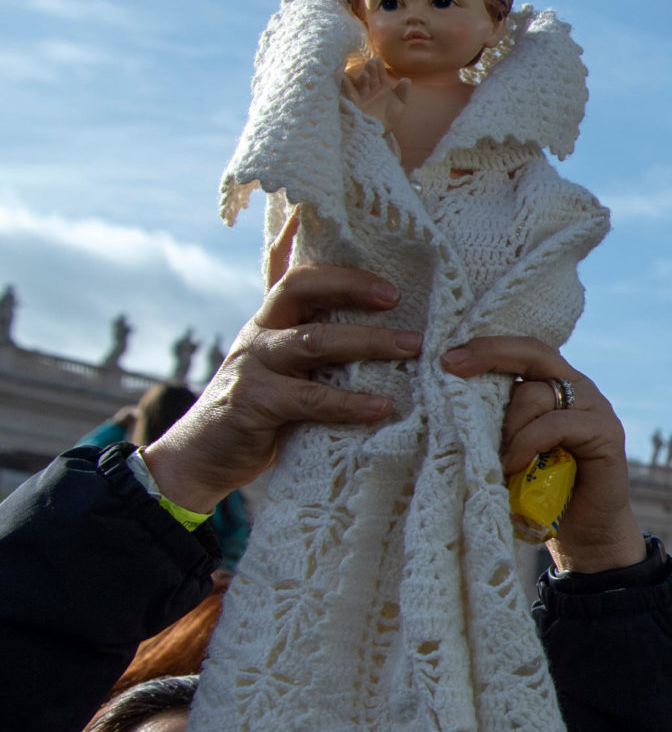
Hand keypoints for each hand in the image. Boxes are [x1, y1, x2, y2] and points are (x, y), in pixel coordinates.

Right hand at [142, 263, 419, 512]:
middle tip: (398, 300)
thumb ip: (320, 355)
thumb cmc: (261, 414)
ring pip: (314, 340)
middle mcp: (259, 335)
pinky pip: (309, 397)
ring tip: (411, 349)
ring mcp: (252, 366)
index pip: (301, 278)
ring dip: (367, 342)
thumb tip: (391, 344)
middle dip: (352, 289)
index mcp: (270, 323)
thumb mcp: (288, 375)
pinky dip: (348, 402)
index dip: (342, 273)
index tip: (390, 284)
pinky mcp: (252, 402)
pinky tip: (381, 407)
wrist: (200, 458)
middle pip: (302, 291)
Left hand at [439, 338, 643, 573]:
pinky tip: (514, 465)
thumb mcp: (511, 449)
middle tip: (453, 369)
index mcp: (556, 386)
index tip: (446, 358)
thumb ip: (497, 422)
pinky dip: (527, 443)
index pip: (524, 351)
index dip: (487, 348)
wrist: (584, 535)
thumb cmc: (541, 493)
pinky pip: (556, 424)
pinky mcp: (606, 433)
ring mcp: (596, 409)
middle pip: (534, 354)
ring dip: (506, 426)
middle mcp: (579, 389)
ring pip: (537, 394)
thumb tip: (447, 401)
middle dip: (490, 355)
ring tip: (497, 460)